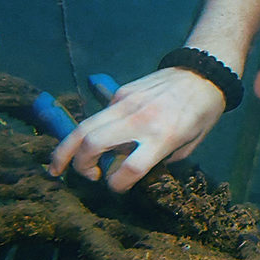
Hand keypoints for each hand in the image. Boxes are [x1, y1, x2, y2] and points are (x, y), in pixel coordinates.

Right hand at [48, 67, 226, 190]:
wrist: (203, 73)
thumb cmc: (203, 113)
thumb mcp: (189, 144)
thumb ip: (161, 159)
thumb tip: (132, 170)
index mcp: (162, 137)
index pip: (129, 168)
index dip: (116, 184)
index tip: (115, 186)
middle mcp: (140, 120)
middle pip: (93, 144)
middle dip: (80, 166)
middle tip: (86, 177)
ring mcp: (126, 103)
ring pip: (84, 127)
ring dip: (66, 150)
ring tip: (56, 168)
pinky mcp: (121, 92)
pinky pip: (100, 115)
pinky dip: (92, 130)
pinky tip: (94, 139)